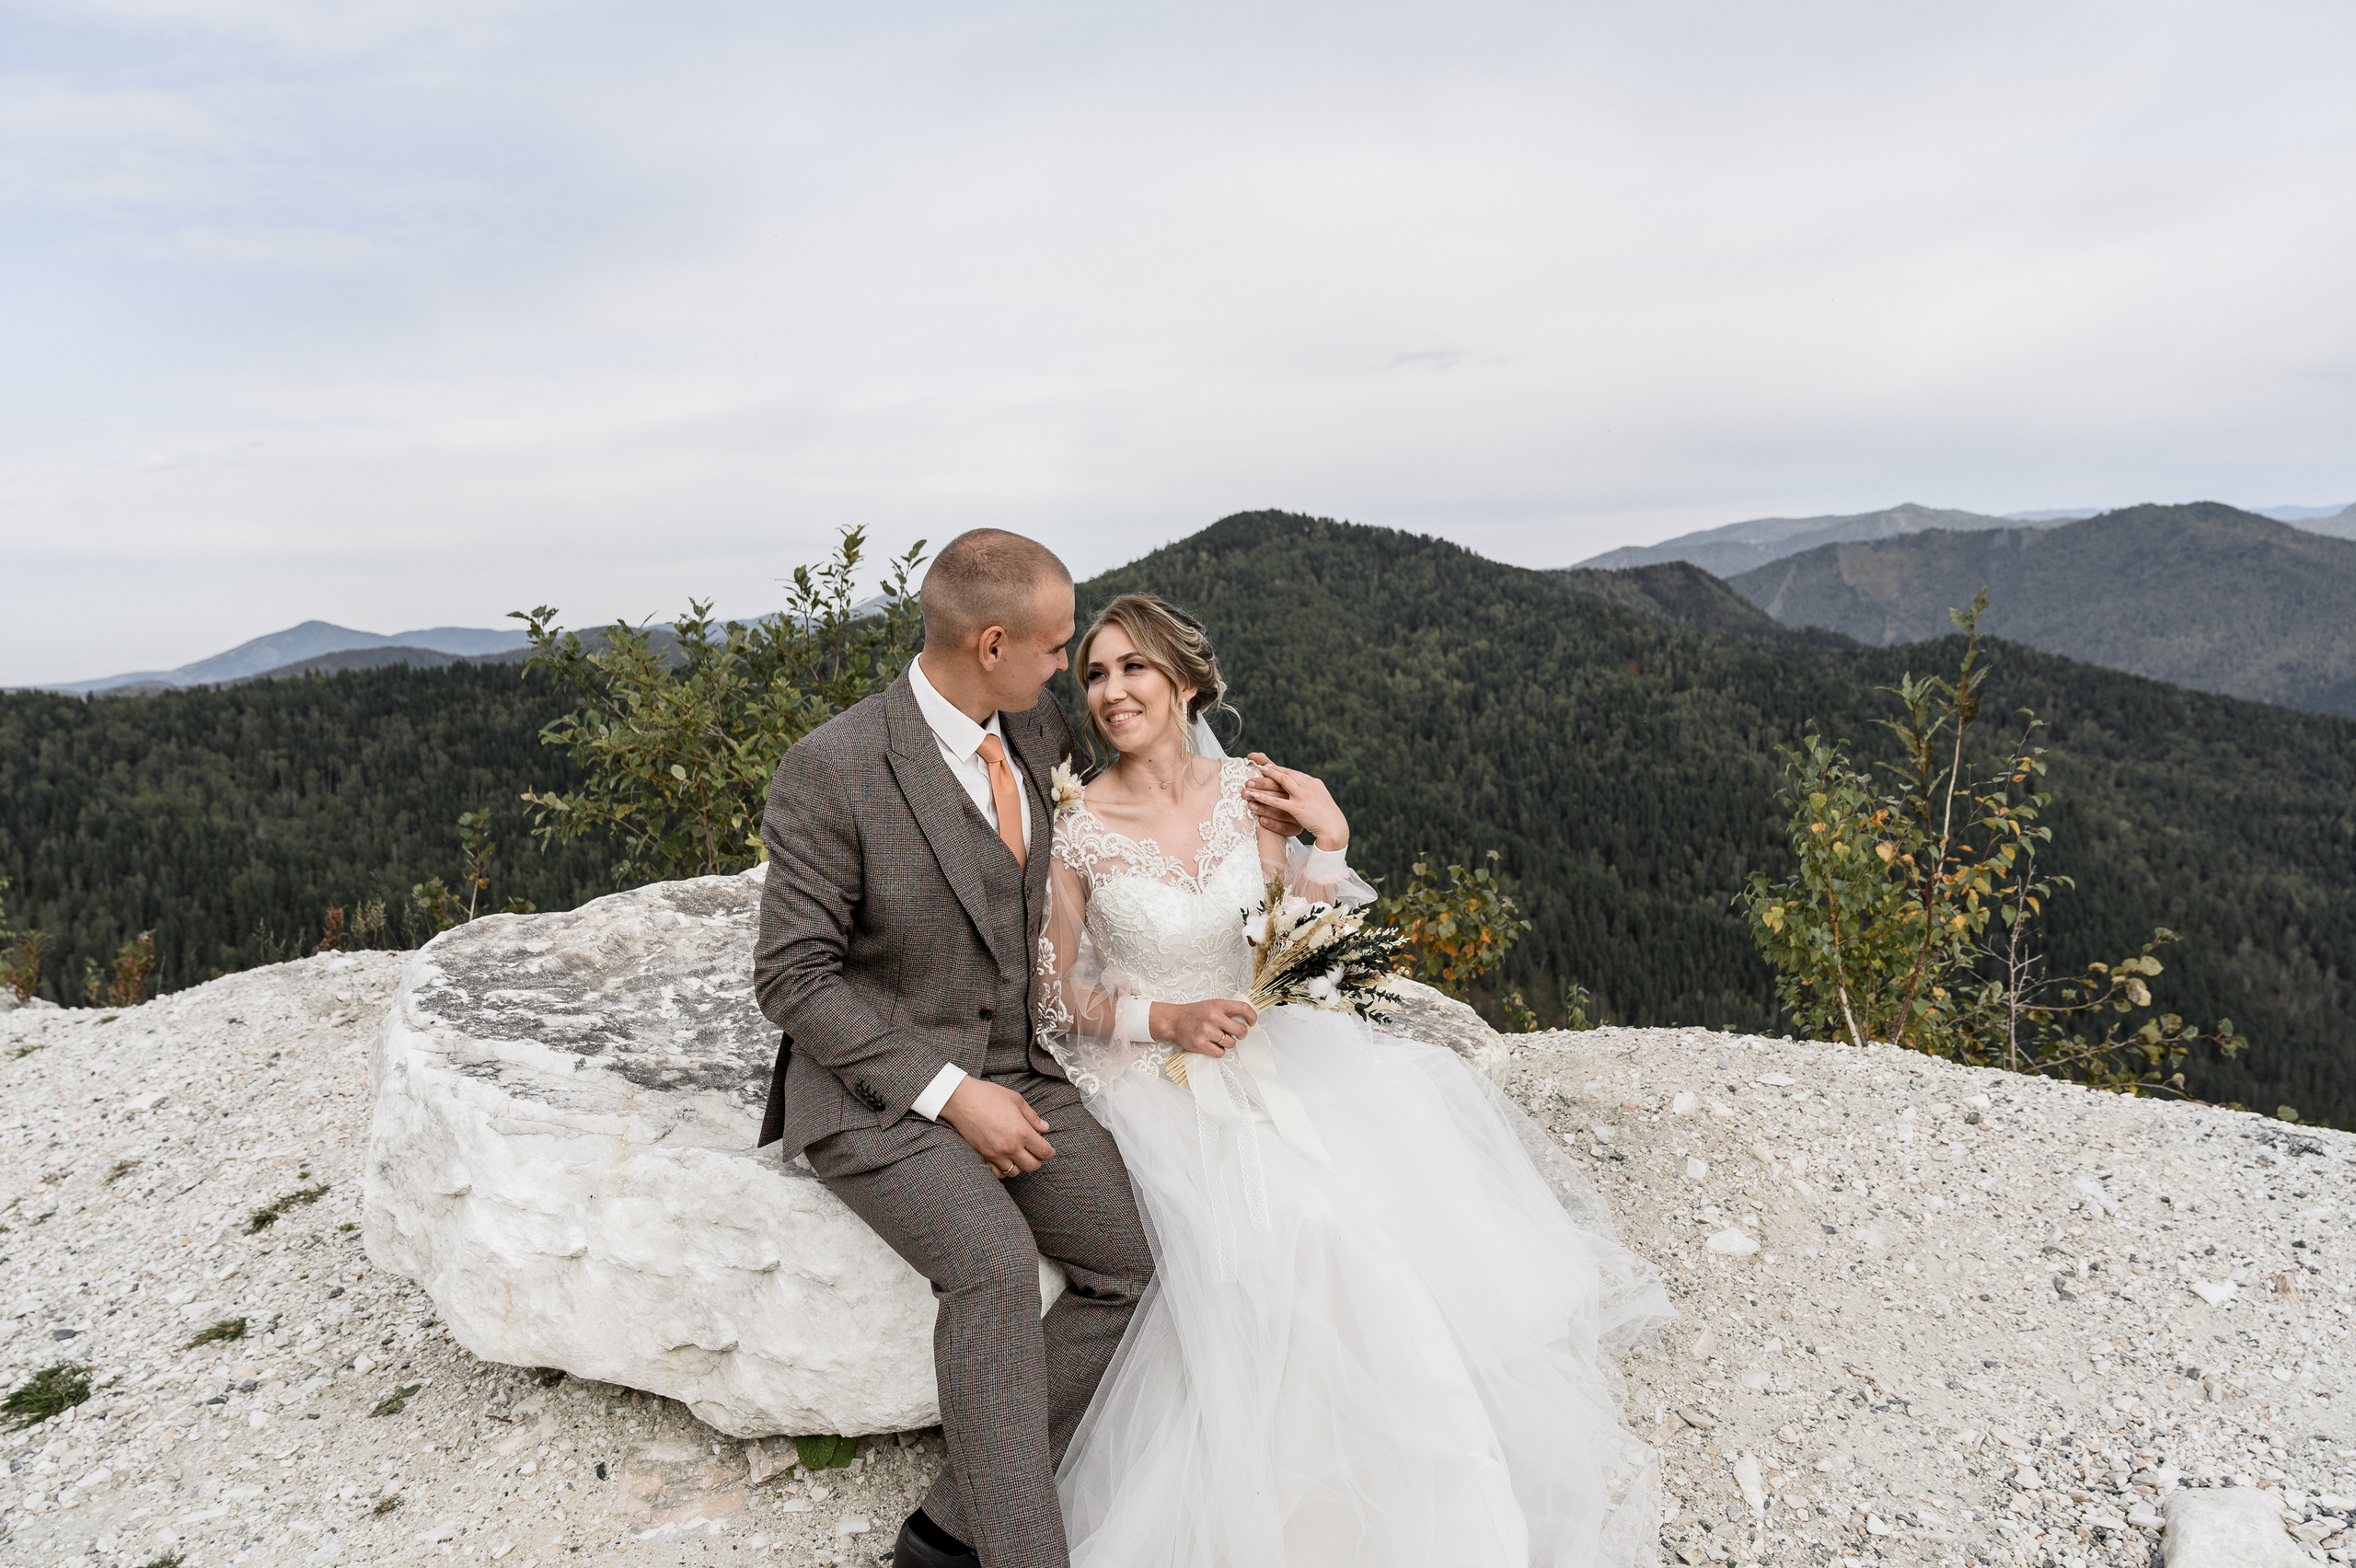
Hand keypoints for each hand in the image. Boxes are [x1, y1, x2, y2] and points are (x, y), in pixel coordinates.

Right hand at [940, 1077, 1056, 1178]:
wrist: (960, 1100)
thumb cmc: (988, 1096)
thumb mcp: (1016, 1100)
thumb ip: (1032, 1117)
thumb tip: (1044, 1128)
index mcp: (1022, 1132)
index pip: (1043, 1152)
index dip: (1050, 1153)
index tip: (1049, 1150)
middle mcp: (1010, 1147)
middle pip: (1032, 1166)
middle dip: (1038, 1161)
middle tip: (1036, 1153)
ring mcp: (995, 1154)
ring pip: (1015, 1172)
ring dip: (1020, 1166)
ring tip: (1020, 1156)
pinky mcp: (982, 1156)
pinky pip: (997, 1173)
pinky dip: (1004, 1170)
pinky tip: (1005, 1160)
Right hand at [1151, 998, 1258, 1056]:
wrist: (1173, 1021)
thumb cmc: (1195, 1013)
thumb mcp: (1212, 1005)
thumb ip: (1227, 1010)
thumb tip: (1246, 1019)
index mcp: (1218, 1005)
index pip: (1244, 1008)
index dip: (1252, 1016)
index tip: (1252, 1022)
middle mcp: (1213, 1017)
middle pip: (1241, 1030)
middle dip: (1241, 1034)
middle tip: (1235, 1033)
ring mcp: (1207, 1031)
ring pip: (1231, 1043)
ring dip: (1228, 1043)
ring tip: (1219, 1038)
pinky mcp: (1201, 1044)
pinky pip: (1220, 1053)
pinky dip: (1219, 1051)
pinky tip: (1213, 1045)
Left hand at [1242, 754, 1347, 849]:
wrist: (1335, 829)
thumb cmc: (1328, 818)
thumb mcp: (1321, 801)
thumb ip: (1311, 794)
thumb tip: (1303, 792)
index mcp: (1314, 783)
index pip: (1294, 772)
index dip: (1279, 769)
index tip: (1267, 766)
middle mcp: (1309, 785)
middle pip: (1286, 774)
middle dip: (1270, 771)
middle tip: (1257, 768)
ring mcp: (1304, 796)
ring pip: (1281, 783)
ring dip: (1264, 781)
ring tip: (1250, 780)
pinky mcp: (1298, 808)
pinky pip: (1278, 802)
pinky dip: (1264, 798)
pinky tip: (1254, 796)